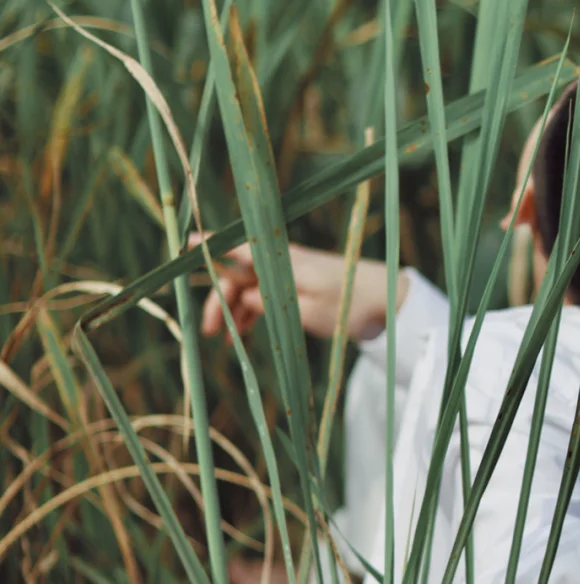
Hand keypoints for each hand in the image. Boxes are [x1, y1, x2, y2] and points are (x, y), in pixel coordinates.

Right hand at [192, 237, 407, 342]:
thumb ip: (269, 302)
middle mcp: (283, 261)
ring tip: (226, 338)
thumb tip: (241, 298)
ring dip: (234, 309)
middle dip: (219, 298)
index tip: (184, 245)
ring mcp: (291, 273)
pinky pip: (266, 294)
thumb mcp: (306, 310)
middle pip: (238, 274)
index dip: (210, 247)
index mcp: (282, 261)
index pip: (238, 248)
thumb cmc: (351, 304)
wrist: (390, 300)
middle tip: (209, 331)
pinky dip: (252, 309)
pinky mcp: (301, 285)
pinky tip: (243, 330)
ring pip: (250, 287)